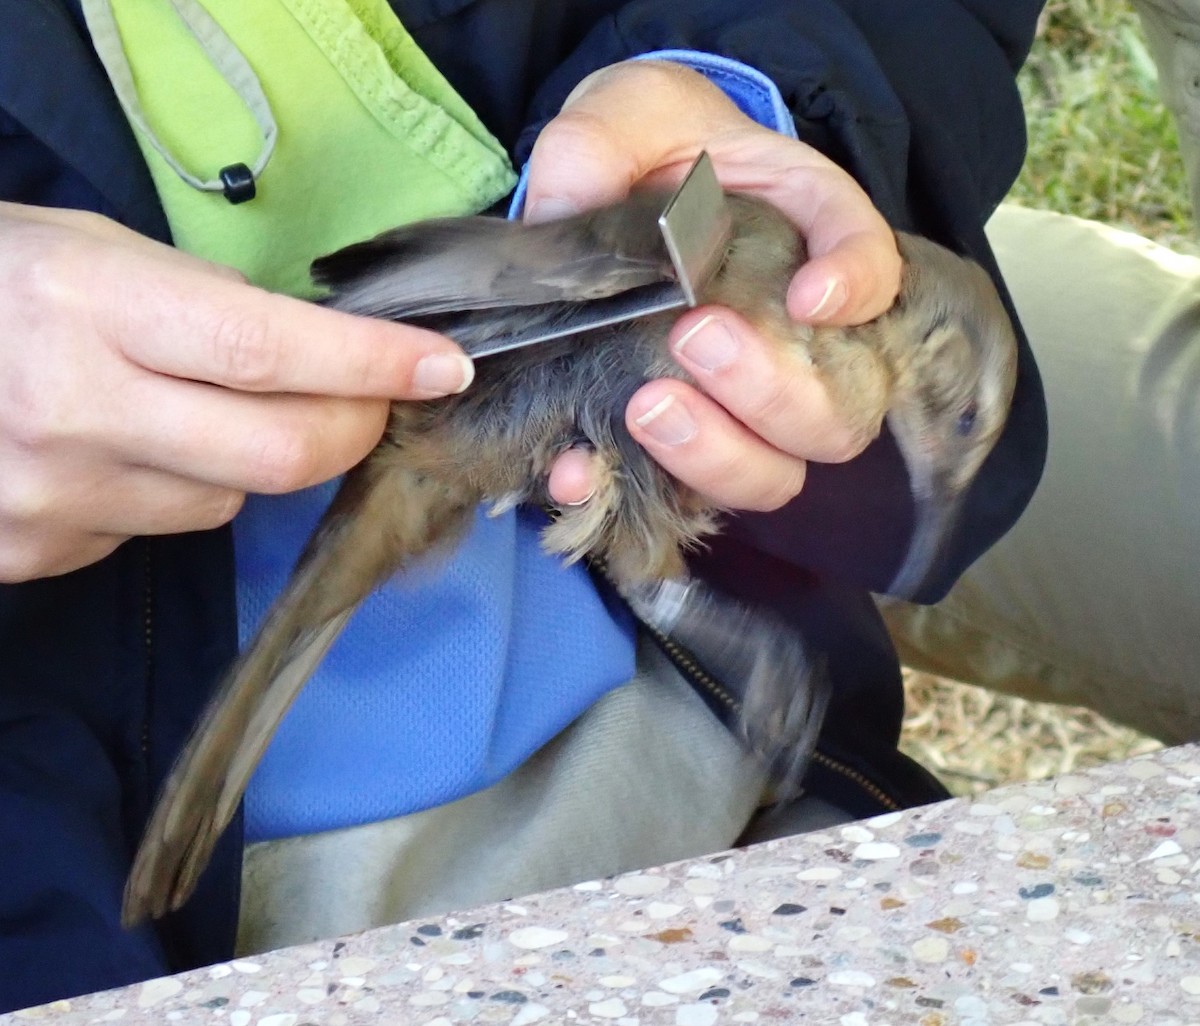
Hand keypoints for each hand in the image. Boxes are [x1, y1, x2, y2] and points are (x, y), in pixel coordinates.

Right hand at [0, 203, 473, 581]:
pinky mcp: (34, 553)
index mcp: (95, 305)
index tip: (443, 367)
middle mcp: (76, 409)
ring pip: (226, 500)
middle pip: (278, 455)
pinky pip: (155, 532)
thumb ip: (212, 309)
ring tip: (188, 410)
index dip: (373, 365)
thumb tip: (327, 362)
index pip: (271, 352)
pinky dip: (169, 493)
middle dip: (350, 432)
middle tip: (368, 406)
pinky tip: (121, 452)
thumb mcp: (101, 255)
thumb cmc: (2, 282)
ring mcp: (54, 495)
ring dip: (244, 459)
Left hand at [525, 60, 901, 510]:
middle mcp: (795, 340)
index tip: (812, 295)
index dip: (858, 290)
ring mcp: (740, 406)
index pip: (874, 267)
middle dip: (773, 393)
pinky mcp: (678, 444)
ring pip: (775, 474)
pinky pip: (675, 499)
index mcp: (808, 236)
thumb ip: (600, 143)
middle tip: (694, 337)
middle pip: (837, 413)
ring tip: (647, 406)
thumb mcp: (625, 115)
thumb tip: (563, 218)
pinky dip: (626, 494)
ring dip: (719, 457)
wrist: (609, 200)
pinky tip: (577, 467)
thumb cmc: (646, 151)